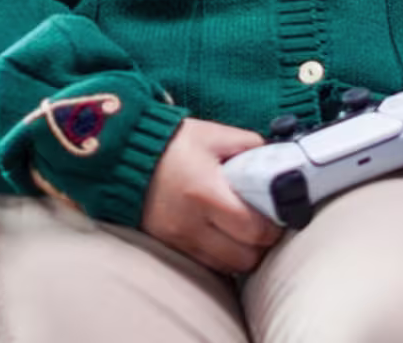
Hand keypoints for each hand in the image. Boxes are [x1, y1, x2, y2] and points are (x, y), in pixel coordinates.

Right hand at [140, 118, 283, 275]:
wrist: (124, 154)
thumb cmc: (172, 142)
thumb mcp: (213, 135)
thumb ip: (249, 146)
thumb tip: (276, 162)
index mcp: (206, 193)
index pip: (254, 229)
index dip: (274, 226)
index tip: (278, 214)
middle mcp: (192, 224)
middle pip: (245, 257)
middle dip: (261, 244)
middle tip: (265, 225)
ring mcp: (179, 240)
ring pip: (227, 268)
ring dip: (243, 255)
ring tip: (245, 232)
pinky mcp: (170, 246)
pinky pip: (208, 265)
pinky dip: (222, 257)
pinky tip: (225, 237)